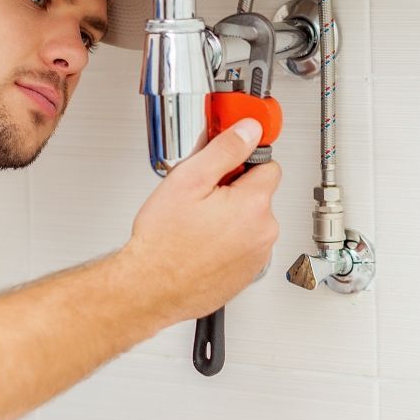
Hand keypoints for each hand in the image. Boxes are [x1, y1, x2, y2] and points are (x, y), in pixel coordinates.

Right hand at [124, 118, 280, 324]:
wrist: (150, 288)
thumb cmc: (163, 242)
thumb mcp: (189, 179)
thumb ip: (226, 149)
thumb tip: (249, 130)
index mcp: (253, 204)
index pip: (269, 165)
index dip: (243, 162)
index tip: (226, 166)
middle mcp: (264, 232)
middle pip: (259, 195)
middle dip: (235, 192)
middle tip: (201, 200)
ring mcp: (257, 256)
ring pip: (251, 222)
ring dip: (232, 219)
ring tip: (197, 226)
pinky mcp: (247, 275)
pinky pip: (244, 247)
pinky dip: (228, 244)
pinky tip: (202, 245)